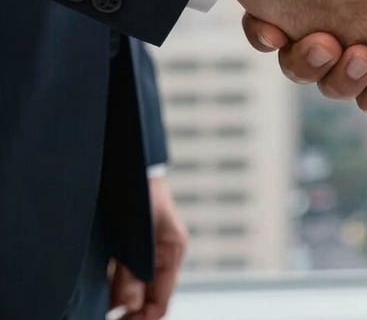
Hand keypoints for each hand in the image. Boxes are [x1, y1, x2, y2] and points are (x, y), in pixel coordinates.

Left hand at [109, 176, 186, 319]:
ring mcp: (148, 250)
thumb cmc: (137, 191)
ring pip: (133, 288)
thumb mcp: (135, 236)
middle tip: (101, 313)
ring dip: (116, 297)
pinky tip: (97, 284)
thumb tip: (126, 307)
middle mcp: (163, 255)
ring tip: (95, 300)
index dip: (141, 318)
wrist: (129, 161)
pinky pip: (124, 274)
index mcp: (173, 252)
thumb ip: (131, 272)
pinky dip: (112, 283)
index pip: (161, 302)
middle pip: (147, 298)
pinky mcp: (132, 245)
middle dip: (127, 309)